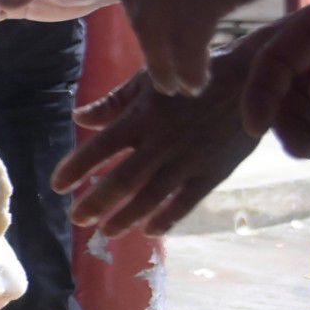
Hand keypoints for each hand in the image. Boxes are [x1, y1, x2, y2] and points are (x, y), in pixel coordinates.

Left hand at [51, 43, 260, 236]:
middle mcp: (161, 143)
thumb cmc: (191, 77)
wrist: (251, 79)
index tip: (57, 185)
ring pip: (151, 197)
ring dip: (126, 217)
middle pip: (122, 180)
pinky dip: (167, 218)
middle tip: (76, 218)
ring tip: (106, 231)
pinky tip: (150, 231)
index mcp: (141, 117)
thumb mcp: (148, 81)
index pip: (100, 148)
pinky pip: (186, 202)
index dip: (77, 168)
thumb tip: (78, 118)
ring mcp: (188, 161)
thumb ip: (112, 102)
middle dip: (96, 202)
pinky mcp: (213, 173)